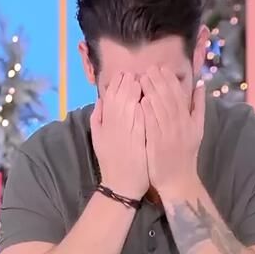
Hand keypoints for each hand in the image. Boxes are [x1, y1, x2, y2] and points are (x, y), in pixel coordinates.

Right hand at [90, 72, 147, 200]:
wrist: (121, 183)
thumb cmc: (110, 160)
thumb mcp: (97, 137)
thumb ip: (98, 117)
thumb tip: (101, 98)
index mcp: (104, 121)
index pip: (110, 94)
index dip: (119, 82)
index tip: (127, 74)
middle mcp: (114, 122)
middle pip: (122, 94)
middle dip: (132, 80)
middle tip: (143, 70)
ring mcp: (127, 128)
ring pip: (133, 101)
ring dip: (142, 87)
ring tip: (151, 76)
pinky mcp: (140, 135)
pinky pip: (144, 115)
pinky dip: (149, 103)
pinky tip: (156, 94)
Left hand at [139, 66, 205, 198]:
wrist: (179, 180)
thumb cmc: (185, 154)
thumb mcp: (197, 129)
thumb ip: (198, 106)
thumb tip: (200, 84)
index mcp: (189, 119)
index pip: (179, 94)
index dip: (169, 80)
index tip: (160, 68)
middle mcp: (180, 124)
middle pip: (169, 98)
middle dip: (159, 81)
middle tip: (148, 68)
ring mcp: (169, 133)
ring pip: (161, 108)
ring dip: (151, 92)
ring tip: (142, 79)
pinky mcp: (157, 143)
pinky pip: (152, 125)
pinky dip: (148, 112)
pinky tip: (141, 101)